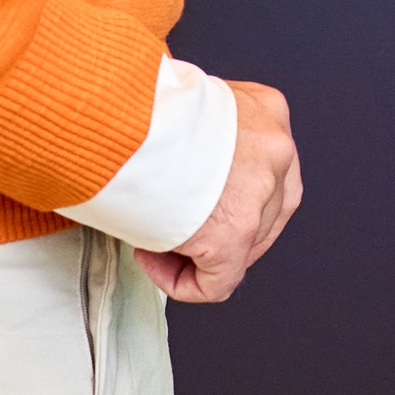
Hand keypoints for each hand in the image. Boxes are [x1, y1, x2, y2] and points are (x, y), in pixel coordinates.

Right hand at [137, 80, 298, 303]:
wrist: (119, 122)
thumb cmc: (136, 112)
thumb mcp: (189, 110)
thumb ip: (206, 139)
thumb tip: (192, 175)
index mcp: (265, 110)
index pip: (268, 169)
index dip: (230, 195)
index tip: (188, 198)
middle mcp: (275, 149)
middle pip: (265, 212)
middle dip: (221, 229)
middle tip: (172, 226)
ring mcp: (261, 193)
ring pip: (242, 248)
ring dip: (197, 253)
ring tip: (151, 235)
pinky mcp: (234, 234)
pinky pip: (216, 284)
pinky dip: (182, 282)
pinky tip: (148, 256)